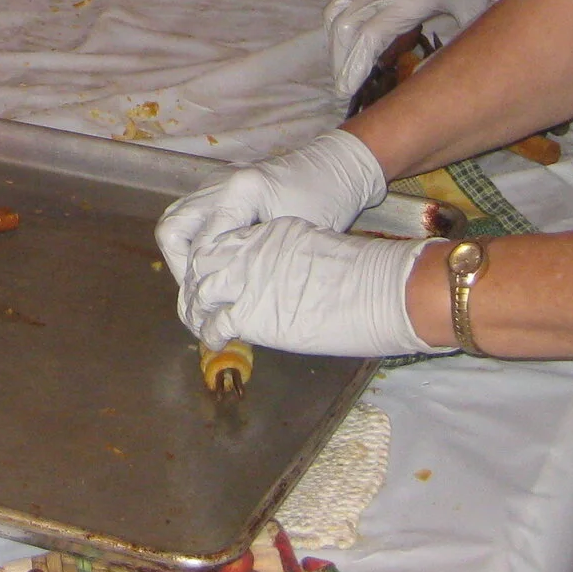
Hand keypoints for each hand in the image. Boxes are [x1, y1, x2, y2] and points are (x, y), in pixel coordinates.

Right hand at [155, 130, 386, 285]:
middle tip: (200, 296)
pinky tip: (215, 265)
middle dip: (180, 267)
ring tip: (204, 283)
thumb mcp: (295, 239)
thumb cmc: (325, 202)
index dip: (201, 280)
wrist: (334, 168)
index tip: (210, 307)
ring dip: (183, 255)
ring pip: (176, 221)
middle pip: (172, 228)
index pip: (200, 244)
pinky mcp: (217, 187)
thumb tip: (229, 299)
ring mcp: (213, 182)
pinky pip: (190, 216)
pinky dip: (194, 242)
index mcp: (239, 192)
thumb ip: (258, 263)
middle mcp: (218, 184)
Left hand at [180, 218, 435, 356]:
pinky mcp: (249, 312)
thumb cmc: (361, 271)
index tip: (212, 274)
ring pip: (200, 290)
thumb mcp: (312, 246)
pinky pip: (214, 323)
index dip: (212, 259)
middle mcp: (250, 250)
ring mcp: (246, 280)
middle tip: (196, 299)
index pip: (222, 240)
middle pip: (202, 260)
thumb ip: (283, 254)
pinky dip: (209, 333)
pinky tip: (213, 339)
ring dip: (195, 308)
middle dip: (194, 280)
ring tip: (198, 321)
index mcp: (267, 231)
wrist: (378, 288)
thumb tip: (274, 274)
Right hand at [321, 0, 497, 97]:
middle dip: (340, 63)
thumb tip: (448, 69)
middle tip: (344, 89)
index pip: (370, 37)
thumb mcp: (473, 2)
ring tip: (341, 67)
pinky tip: (349, 39)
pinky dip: (341, 24)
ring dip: (335, 43)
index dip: (356, 65)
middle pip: (345, 30)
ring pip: (338, 13)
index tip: (349, 90)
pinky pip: (345, 1)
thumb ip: (460, 37)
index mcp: (406, 0)